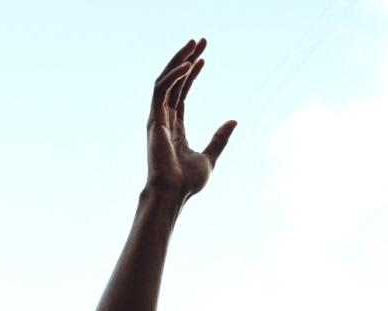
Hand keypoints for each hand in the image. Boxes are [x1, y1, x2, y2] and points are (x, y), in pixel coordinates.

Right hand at [146, 38, 236, 197]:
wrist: (173, 193)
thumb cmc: (187, 182)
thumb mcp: (210, 157)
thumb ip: (219, 139)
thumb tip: (234, 121)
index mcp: (174, 128)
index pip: (181, 93)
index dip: (191, 75)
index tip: (203, 58)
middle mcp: (163, 120)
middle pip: (173, 81)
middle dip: (185, 59)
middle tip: (199, 41)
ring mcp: (157, 119)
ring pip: (165, 80)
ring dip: (179, 60)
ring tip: (194, 44)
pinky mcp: (154, 120)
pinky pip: (162, 90)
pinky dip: (174, 76)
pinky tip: (190, 65)